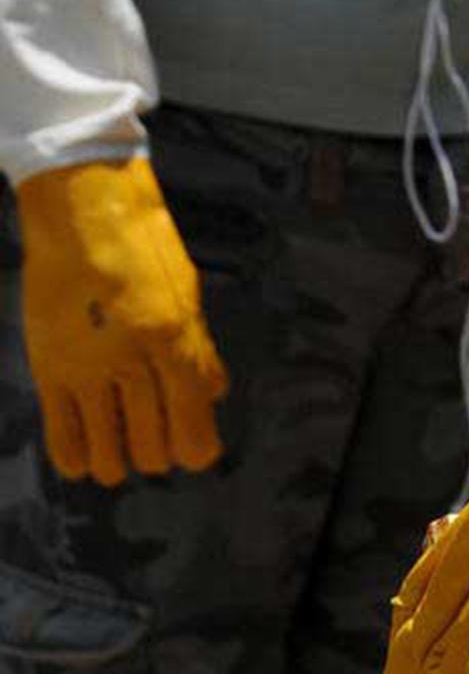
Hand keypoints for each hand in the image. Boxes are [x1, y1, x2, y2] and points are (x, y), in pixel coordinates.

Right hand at [16, 155, 228, 484]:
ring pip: (109, 452)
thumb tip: (214, 395)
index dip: (198, 452)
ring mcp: (86, 367)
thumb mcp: (188, 296)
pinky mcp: (48, 367)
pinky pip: (62, 435)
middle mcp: (131, 360)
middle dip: (159, 455)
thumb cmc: (142, 248)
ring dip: (119, 462)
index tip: (194, 450)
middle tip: (155, 443)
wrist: (81, 211)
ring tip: (120, 454)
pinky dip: (76, 457)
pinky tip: (85, 461)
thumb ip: (200, 351)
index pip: (194, 430)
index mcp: (175, 342)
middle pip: (153, 447)